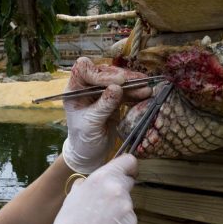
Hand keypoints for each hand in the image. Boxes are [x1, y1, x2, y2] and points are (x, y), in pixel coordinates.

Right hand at [32, 154, 138, 223]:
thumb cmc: (68, 223)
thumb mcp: (73, 195)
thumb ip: (88, 184)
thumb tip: (92, 182)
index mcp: (103, 178)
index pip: (129, 161)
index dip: (127, 167)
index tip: (125, 173)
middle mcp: (118, 190)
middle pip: (128, 183)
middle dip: (119, 190)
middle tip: (104, 204)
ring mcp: (127, 209)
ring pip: (127, 204)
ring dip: (118, 210)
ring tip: (100, 223)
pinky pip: (128, 220)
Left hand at [63, 57, 151, 173]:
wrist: (90, 153)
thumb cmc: (83, 140)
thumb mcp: (91, 123)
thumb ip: (104, 105)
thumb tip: (117, 88)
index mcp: (74, 90)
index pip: (84, 69)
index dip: (100, 73)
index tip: (118, 82)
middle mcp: (87, 87)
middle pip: (105, 72)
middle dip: (122, 77)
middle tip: (139, 82)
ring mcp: (101, 92)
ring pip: (118, 80)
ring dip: (133, 84)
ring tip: (147, 89)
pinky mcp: (113, 99)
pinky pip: (125, 92)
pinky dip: (136, 92)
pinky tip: (146, 93)